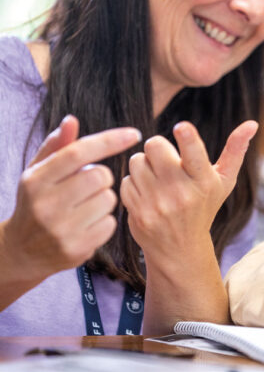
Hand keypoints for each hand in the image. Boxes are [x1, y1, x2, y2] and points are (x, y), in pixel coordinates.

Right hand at [2, 115, 141, 283]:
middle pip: (101, 175)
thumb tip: (71, 120)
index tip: (134, 134)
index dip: (110, 140)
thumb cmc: (37, 202)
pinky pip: (110, 224)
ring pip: (109, 199)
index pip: (78, 151)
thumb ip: (57, 146)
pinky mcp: (74, 249)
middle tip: (87, 187)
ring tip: (84, 207)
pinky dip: (105, 222)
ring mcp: (59, 228)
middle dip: (102, 178)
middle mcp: (45, 203)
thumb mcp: (39, 172)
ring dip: (104, 200)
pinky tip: (87, 225)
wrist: (20, 251)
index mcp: (36, 179)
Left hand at [120, 120, 257, 267]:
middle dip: (158, 147)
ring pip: (137, 161)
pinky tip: (147, 195)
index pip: (195, 154)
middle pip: (155, 146)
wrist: (180, 250)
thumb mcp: (224, 181)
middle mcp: (181, 193)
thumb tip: (252, 123)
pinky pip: (126, 180)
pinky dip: (134, 184)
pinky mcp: (138, 213)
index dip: (187, 137)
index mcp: (204, 181)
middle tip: (165, 159)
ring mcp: (158, 204)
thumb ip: (236, 150)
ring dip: (144, 166)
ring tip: (157, 180)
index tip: (182, 127)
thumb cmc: (204, 206)